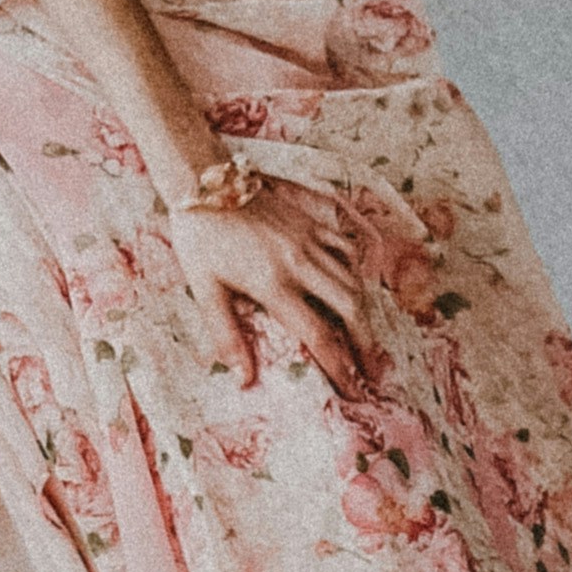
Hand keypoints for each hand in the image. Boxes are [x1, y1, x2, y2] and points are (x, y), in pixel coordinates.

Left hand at [169, 181, 366, 396]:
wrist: (204, 181)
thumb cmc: (200, 237)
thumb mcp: (205, 288)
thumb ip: (226, 334)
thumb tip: (243, 379)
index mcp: (273, 285)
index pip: (319, 335)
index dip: (340, 367)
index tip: (353, 390)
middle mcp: (300, 265)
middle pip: (351, 309)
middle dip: (367, 343)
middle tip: (371, 368)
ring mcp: (310, 242)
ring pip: (354, 281)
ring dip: (365, 313)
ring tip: (366, 335)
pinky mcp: (311, 224)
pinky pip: (345, 249)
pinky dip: (355, 270)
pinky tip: (353, 285)